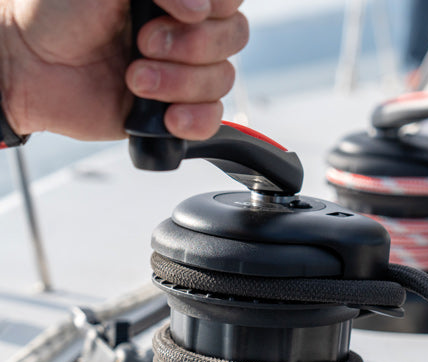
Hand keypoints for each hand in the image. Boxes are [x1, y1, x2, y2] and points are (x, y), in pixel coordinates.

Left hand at [0, 0, 247, 139]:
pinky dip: (195, 120)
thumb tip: (199, 10)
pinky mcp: (175, 111)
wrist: (30, 66)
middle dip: (191, 46)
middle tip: (142, 43)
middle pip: (234, 39)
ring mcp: (183, 73)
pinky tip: (167, 116)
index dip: (215, 7)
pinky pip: (212, 120)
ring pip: (222, 80)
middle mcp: (186, 33)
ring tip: (133, 79)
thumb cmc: (58, 13)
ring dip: (179, 83)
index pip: (229, 0)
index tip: (179, 11)